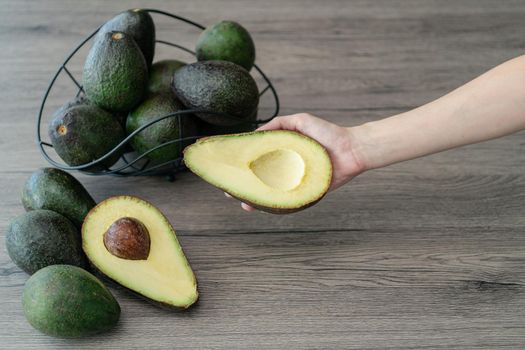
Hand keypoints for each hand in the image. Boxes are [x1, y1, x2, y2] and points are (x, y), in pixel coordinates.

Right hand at [228, 113, 365, 211]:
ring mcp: (294, 182)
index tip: (228, 169)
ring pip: (270, 194)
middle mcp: (286, 169)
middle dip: (244, 187)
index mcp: (282, 154)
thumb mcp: (299, 121)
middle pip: (260, 180)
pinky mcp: (305, 193)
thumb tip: (254, 135)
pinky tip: (261, 206)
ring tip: (243, 203)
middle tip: (229, 191)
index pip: (258, 161)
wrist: (351, 149)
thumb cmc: (326, 133)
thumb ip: (278, 125)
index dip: (243, 166)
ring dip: (255, 200)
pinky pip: (287, 201)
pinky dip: (274, 206)